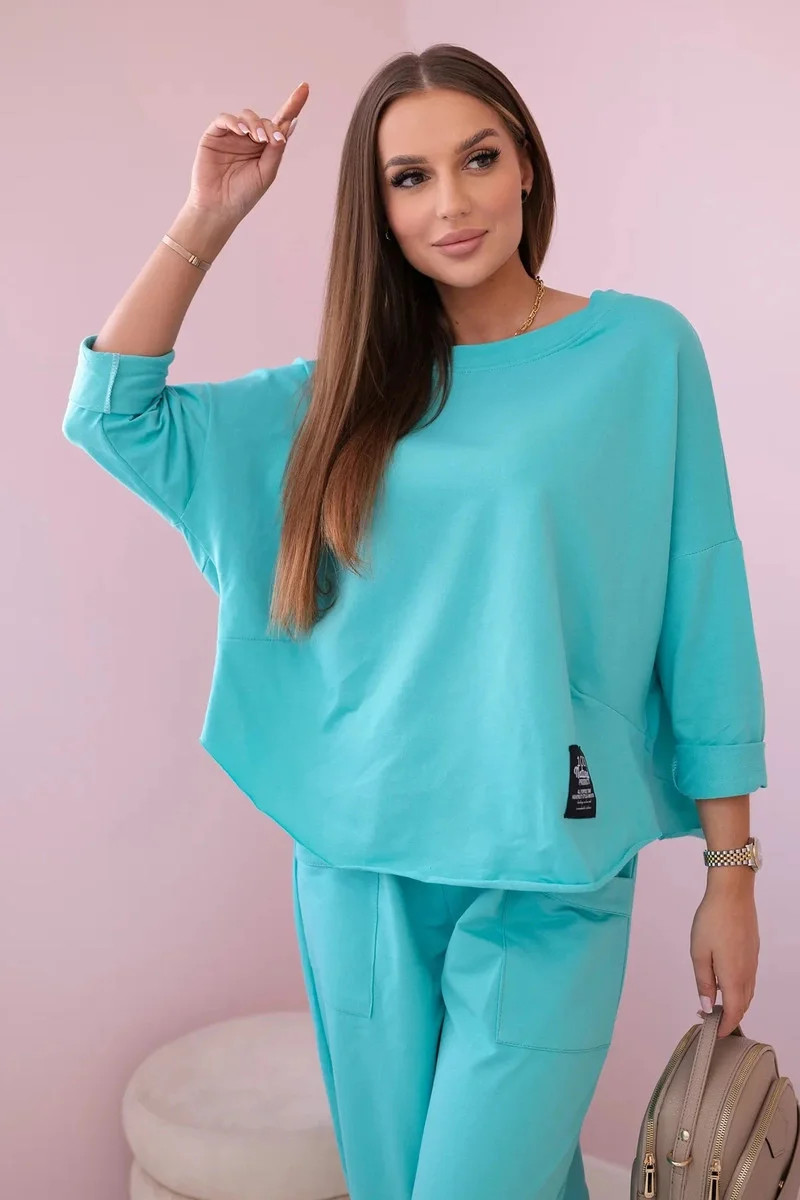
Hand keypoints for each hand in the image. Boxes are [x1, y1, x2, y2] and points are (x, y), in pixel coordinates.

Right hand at [187, 83, 308, 225]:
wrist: (219, 208)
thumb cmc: (244, 194)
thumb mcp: (267, 172)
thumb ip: (277, 149)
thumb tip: (289, 124)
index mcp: (265, 148)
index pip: (280, 122)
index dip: (293, 105)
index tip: (305, 88)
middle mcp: (249, 139)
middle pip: (264, 119)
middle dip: (269, 126)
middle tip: (270, 140)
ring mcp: (232, 136)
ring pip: (246, 116)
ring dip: (254, 123)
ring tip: (257, 138)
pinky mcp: (214, 136)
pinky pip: (225, 119)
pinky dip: (234, 122)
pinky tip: (242, 132)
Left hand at [690, 872, 758, 1037]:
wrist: (732, 894)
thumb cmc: (712, 921)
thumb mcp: (699, 953)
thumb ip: (704, 982)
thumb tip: (707, 1007)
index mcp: (734, 977)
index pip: (734, 1013)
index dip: (725, 1027)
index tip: (714, 1033)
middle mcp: (748, 973)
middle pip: (743, 1005)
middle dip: (729, 1017)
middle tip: (709, 1018)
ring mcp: (752, 962)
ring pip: (747, 993)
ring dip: (734, 1003)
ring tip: (714, 1002)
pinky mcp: (753, 952)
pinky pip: (748, 979)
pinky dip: (738, 988)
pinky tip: (724, 980)